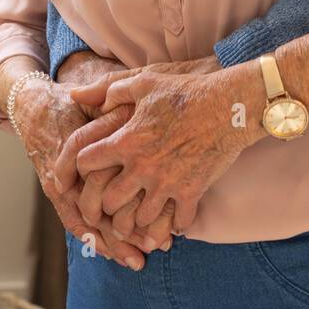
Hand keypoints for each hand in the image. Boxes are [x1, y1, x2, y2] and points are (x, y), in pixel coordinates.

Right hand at [9, 78, 156, 268]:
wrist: (36, 109)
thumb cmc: (73, 106)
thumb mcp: (95, 106)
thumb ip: (116, 118)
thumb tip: (145, 126)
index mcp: (83, 153)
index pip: (107, 185)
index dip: (133, 204)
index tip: (159, 217)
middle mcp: (70, 175)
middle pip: (100, 212)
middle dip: (127, 233)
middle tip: (155, 248)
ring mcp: (62, 187)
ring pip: (88, 223)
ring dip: (111, 243)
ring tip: (136, 261)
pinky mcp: (58, 193)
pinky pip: (74, 221)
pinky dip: (92, 238)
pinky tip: (109, 253)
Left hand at [56, 64, 252, 234]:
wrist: (229, 106)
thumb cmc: (186, 91)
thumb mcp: (144, 82)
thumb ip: (109, 89)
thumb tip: (79, 94)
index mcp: (126, 140)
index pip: (85, 163)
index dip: (80, 169)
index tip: (85, 173)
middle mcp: (142, 166)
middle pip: (109, 201)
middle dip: (105, 206)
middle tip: (108, 208)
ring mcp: (167, 182)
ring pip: (140, 218)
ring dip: (137, 222)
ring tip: (137, 221)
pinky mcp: (191, 192)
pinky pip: (177, 222)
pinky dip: (173, 226)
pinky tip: (172, 223)